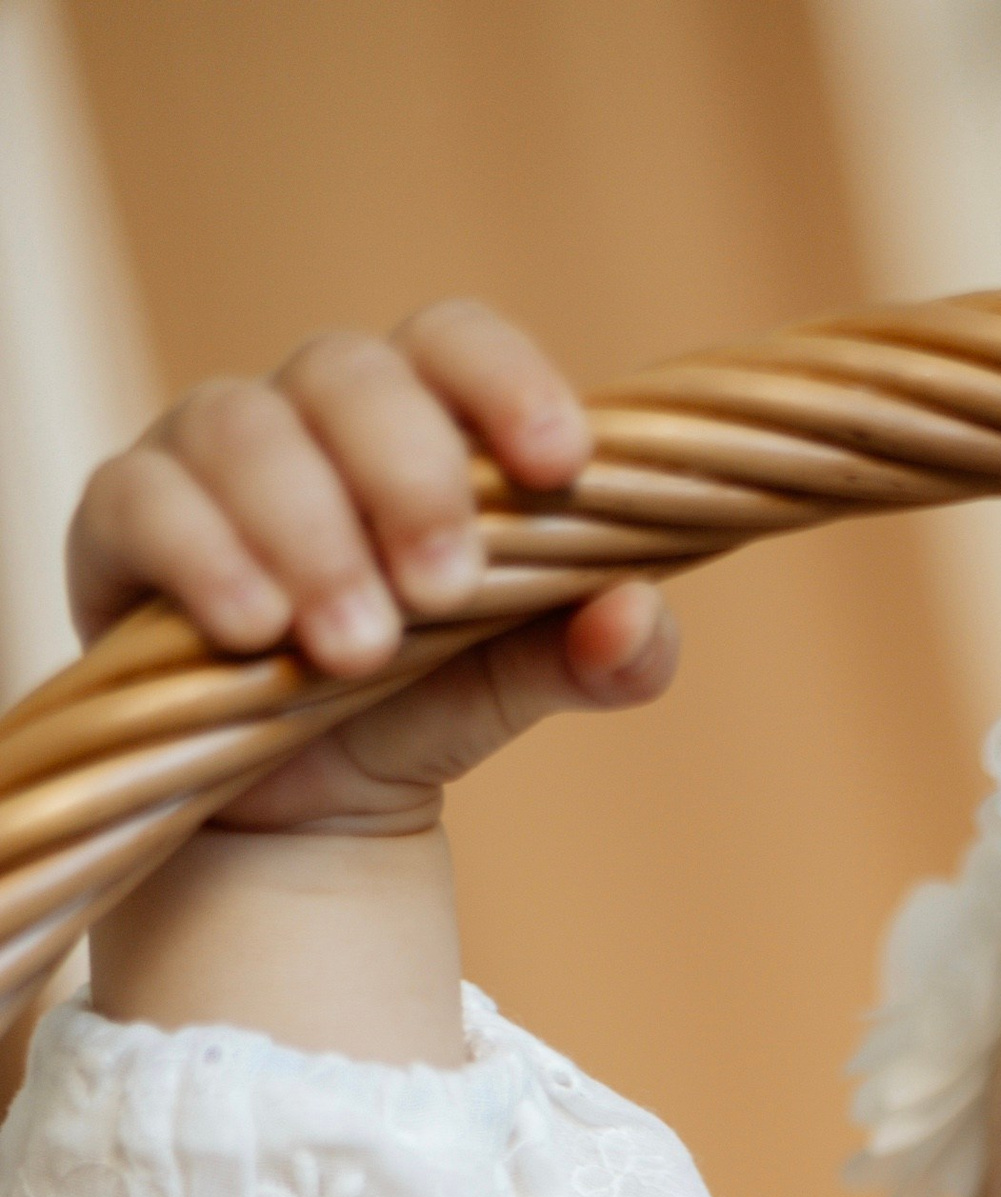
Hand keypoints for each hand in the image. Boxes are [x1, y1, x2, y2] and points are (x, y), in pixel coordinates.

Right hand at [68, 300, 676, 835]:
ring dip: (311, 536)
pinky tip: (253, 631)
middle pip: (349, 374)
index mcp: (416, 423)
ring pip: (245, 431)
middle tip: (445, 589)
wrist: (302, 807)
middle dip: (408, 476)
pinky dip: (204, 558)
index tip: (561, 463)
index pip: (454, 344)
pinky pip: (142, 500)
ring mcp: (206, 458)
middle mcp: (308, 416)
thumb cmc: (414, 701)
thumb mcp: (509, 685)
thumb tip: (638, 622)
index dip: (506, 381)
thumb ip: (585, 656)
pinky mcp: (122, 523)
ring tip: (358, 648)